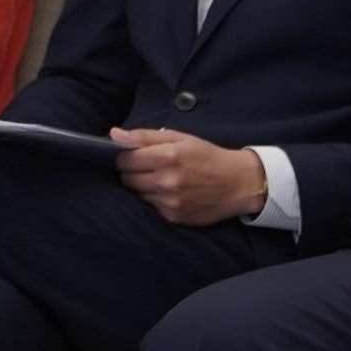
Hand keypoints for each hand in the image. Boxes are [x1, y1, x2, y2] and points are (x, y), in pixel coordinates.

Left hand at [111, 128, 266, 225]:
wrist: (237, 183)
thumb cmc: (207, 156)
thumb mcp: (180, 138)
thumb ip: (144, 136)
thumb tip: (114, 134)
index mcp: (169, 156)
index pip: (124, 159)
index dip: (126, 156)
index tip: (133, 155)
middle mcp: (167, 181)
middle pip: (126, 178)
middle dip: (133, 171)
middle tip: (150, 166)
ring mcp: (169, 201)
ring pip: (136, 193)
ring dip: (142, 186)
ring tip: (162, 178)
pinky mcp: (172, 217)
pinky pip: (149, 207)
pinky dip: (154, 199)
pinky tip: (170, 192)